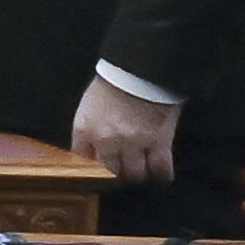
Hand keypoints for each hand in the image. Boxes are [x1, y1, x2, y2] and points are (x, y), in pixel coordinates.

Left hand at [69, 76, 183, 186]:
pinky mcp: (158, 142)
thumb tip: (96, 140)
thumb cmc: (116, 78)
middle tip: (124, 172)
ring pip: (134, 173)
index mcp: (85, 128)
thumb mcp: (92, 101)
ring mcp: (133, 143)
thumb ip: (92, 123)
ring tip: (143, 174)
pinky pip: (160, 168)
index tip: (98, 167)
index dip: (92, 164)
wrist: (141, 68)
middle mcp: (106, 140)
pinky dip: (162, 174)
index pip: (82, 157)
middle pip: (109, 170)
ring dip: (139, 175)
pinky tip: (162, 176)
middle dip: (117, 173)